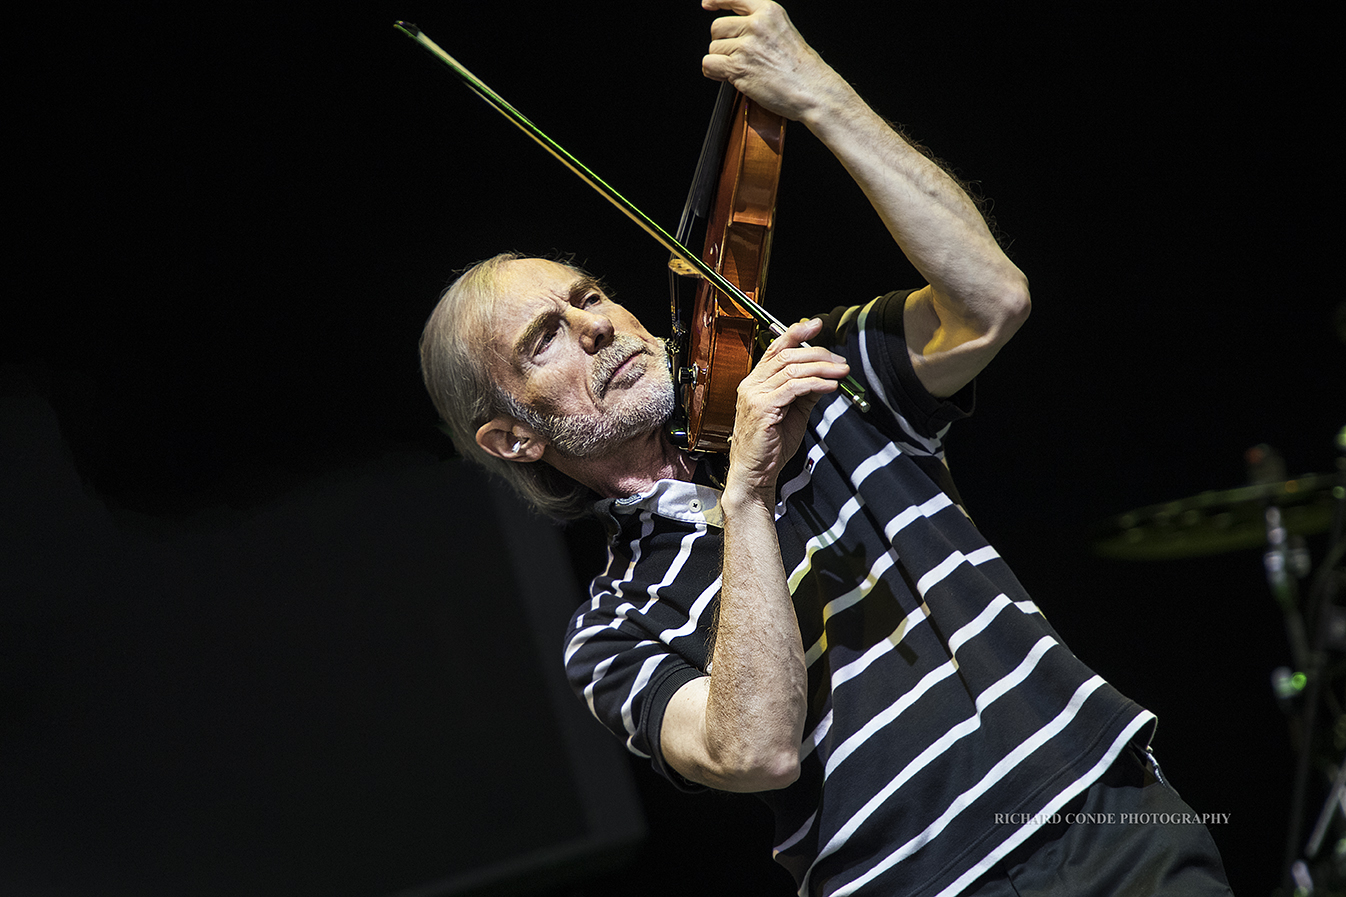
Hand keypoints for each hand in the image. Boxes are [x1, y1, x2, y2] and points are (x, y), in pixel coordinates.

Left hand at [700, 0, 845, 122]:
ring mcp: (746, 46)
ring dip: (720, 61)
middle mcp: (756, 25)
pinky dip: (713, 72)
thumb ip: (761, 25)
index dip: (716, 1)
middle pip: (718, 28)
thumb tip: (734, 29)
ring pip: (713, 48)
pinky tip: (726, 76)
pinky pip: (709, 64)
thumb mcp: (784, 31)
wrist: (812, 90)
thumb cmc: (802, 68)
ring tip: (740, 69)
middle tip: (736, 56)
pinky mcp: (738, 67)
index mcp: (769, 11)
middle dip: (722, 43)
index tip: (707, 4)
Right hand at [725, 317, 848, 500]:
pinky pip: (794, 388)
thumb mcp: (792, 413)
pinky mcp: (763, 408)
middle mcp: (752, 385)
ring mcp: (755, 395)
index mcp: (755, 382)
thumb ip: (805, 392)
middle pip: (787, 355)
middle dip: (818, 353)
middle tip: (840, 361)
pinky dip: (816, 384)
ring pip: (793, 369)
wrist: (754, 473)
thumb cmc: (769, 447)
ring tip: (841, 373)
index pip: (775, 348)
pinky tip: (830, 387)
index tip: (815, 325)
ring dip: (822, 368)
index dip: (796, 333)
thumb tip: (825, 377)